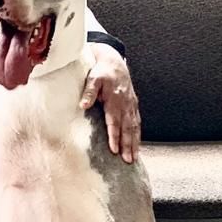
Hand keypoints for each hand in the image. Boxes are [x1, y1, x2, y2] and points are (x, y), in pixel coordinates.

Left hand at [80, 43, 140, 161]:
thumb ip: (89, 92)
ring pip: (134, 127)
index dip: (114, 136)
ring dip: (134, 143)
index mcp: (114, 100)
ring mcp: (131, 105)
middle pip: (127, 128)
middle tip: (128, 160)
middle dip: (127, 145)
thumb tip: (83, 105)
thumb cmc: (101, 71)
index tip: (114, 149)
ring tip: (134, 158)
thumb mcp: (92, 78)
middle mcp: (125, 104)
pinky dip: (138, 135)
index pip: (114, 122)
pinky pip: (137, 123)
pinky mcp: (134, 105)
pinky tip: (137, 145)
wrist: (113, 61)